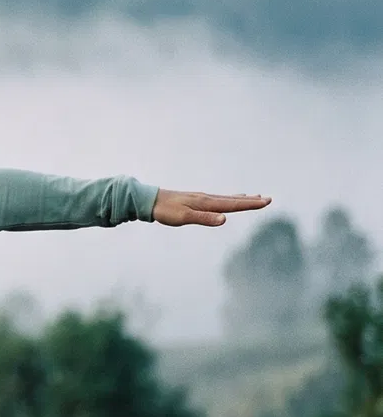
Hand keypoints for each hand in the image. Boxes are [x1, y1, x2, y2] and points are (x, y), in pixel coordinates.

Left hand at [152, 188, 270, 227]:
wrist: (149, 200)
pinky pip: (217, 199)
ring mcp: (201, 198)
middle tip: (268, 199)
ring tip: (254, 197)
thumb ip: (204, 218)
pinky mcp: (195, 200)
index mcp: (206, 203)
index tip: (266, 201)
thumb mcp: (184, 217)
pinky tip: (227, 200)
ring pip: (226, 199)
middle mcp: (206, 198)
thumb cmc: (165, 211)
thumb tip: (225, 219)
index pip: (233, 204)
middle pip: (233, 200)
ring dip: (241, 199)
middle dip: (251, 201)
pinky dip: (227, 199)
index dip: (250, 204)